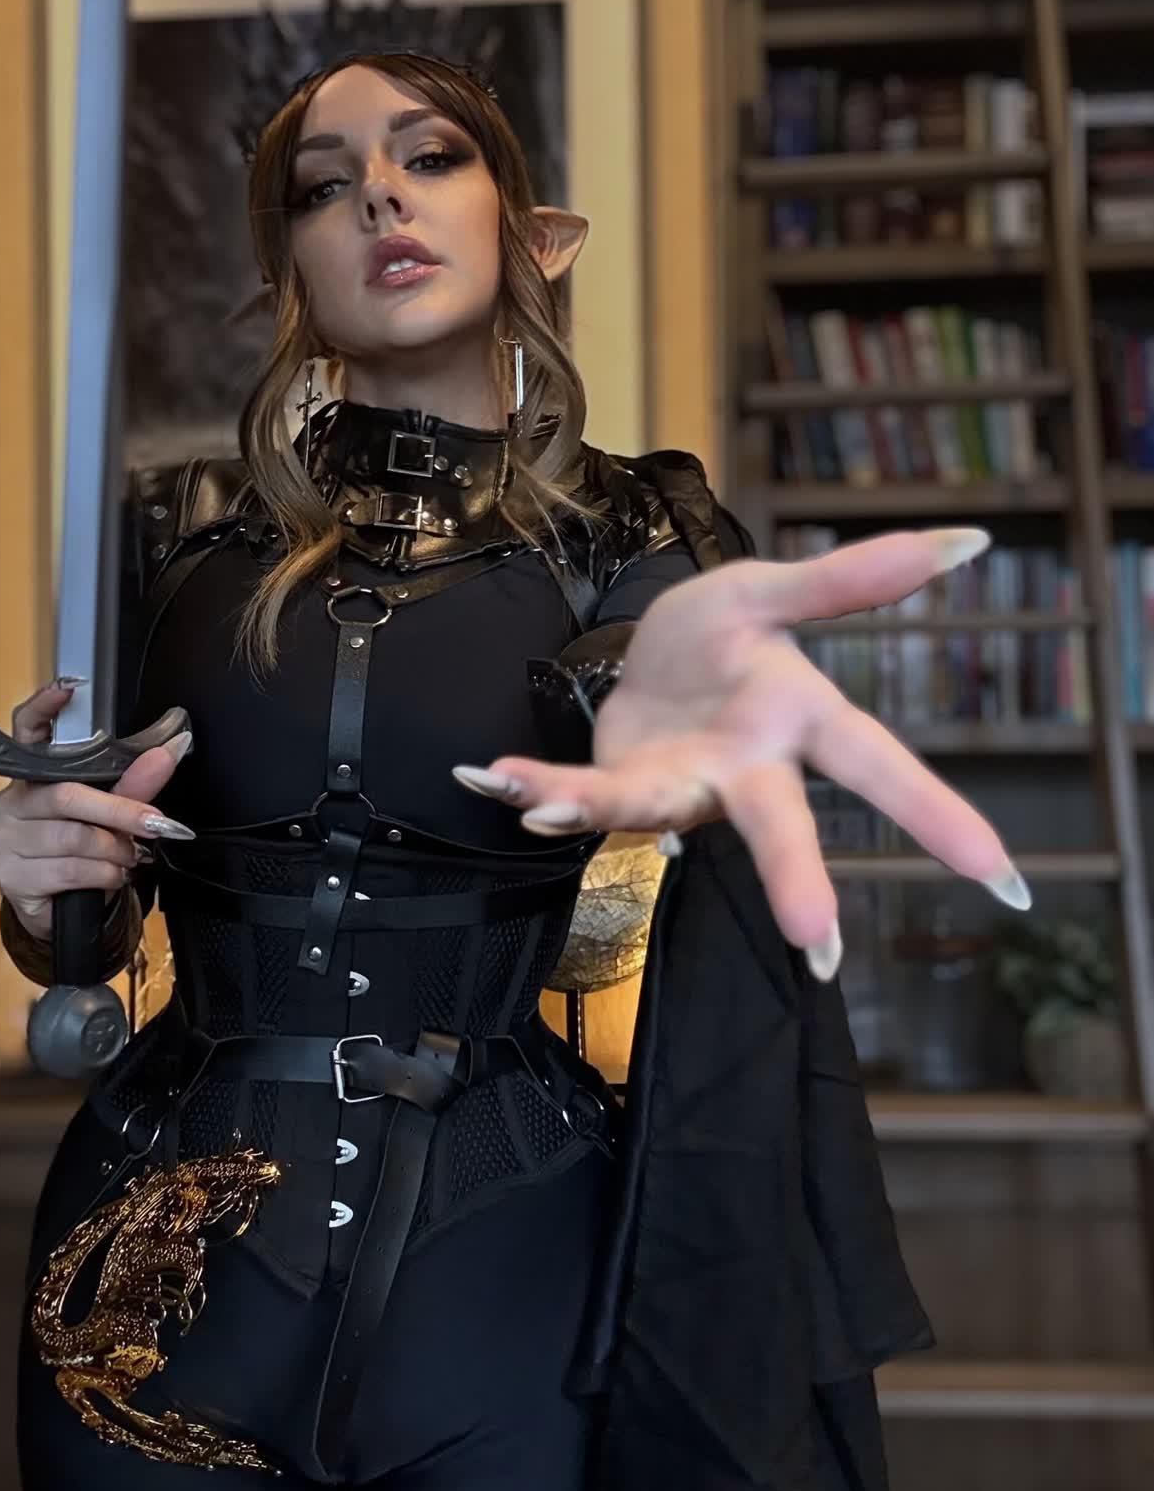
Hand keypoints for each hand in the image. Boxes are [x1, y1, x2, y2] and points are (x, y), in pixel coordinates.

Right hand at [0, 679, 195, 941]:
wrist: (61, 910)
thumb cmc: (82, 850)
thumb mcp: (111, 814)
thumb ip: (134, 782)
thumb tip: (170, 750)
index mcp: (33, 775)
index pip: (28, 730)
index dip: (44, 707)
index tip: (69, 687)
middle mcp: (12, 803)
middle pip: (67, 795)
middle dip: (119, 811)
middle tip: (155, 823)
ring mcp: (7, 842)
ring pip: (73, 838)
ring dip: (115, 851)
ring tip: (130, 856)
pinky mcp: (13, 878)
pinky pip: (69, 871)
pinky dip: (103, 875)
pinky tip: (111, 875)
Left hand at [453, 526, 1030, 984]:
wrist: (646, 652)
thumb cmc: (722, 634)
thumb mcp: (774, 592)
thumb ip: (852, 578)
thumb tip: (961, 538)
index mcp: (796, 719)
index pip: (877, 764)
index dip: (937, 817)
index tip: (1000, 880)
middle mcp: (746, 770)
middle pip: (779, 826)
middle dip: (795, 881)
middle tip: (821, 952)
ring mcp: (681, 787)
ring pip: (651, 812)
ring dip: (600, 810)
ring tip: (549, 805)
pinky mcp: (618, 784)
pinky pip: (576, 790)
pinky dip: (532, 784)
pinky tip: (490, 777)